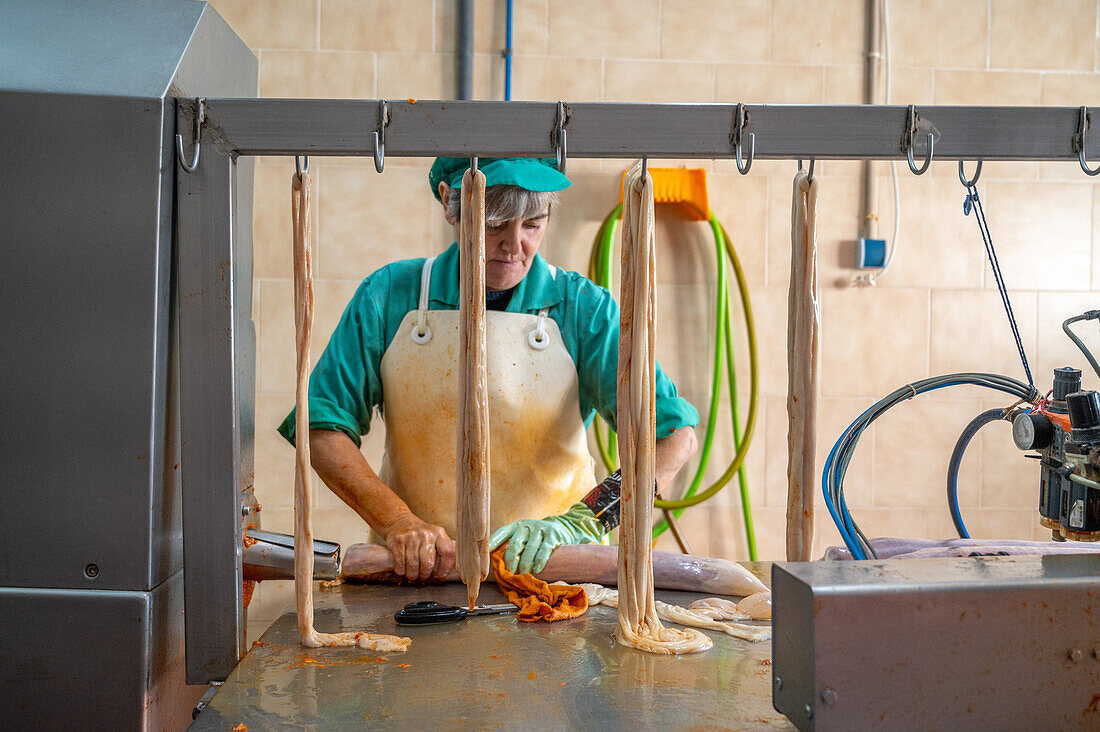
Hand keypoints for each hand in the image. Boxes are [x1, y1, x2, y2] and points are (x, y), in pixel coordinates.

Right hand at [379, 512, 455, 580]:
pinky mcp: (399, 540)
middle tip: (423, 576)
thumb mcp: (434, 539)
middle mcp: (426, 534)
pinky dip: (401, 570)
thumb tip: (443, 573)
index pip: (447, 552)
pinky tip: (403, 569)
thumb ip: (441, 553)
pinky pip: (400, 563)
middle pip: (428, 563)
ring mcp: (412, 536)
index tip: (441, 576)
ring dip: (412, 574)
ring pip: (413, 565)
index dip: (445, 568)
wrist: (400, 522)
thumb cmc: (420, 536)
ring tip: (412, 574)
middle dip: (424, 574)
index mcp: (439, 533)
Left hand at [488, 504, 603, 573]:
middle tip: (510, 573)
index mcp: (516, 526)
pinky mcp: (553, 534)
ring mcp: (540, 529)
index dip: (493, 543)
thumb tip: (498, 566)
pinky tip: (537, 569)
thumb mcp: (525, 537)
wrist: (564, 529)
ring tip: (523, 574)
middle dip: (511, 562)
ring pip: (529, 549)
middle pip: (515, 545)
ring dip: (525, 565)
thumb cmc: (539, 538)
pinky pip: (544, 549)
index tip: (484, 554)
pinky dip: (539, 561)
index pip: (502, 533)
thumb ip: (514, 547)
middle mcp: (527, 525)